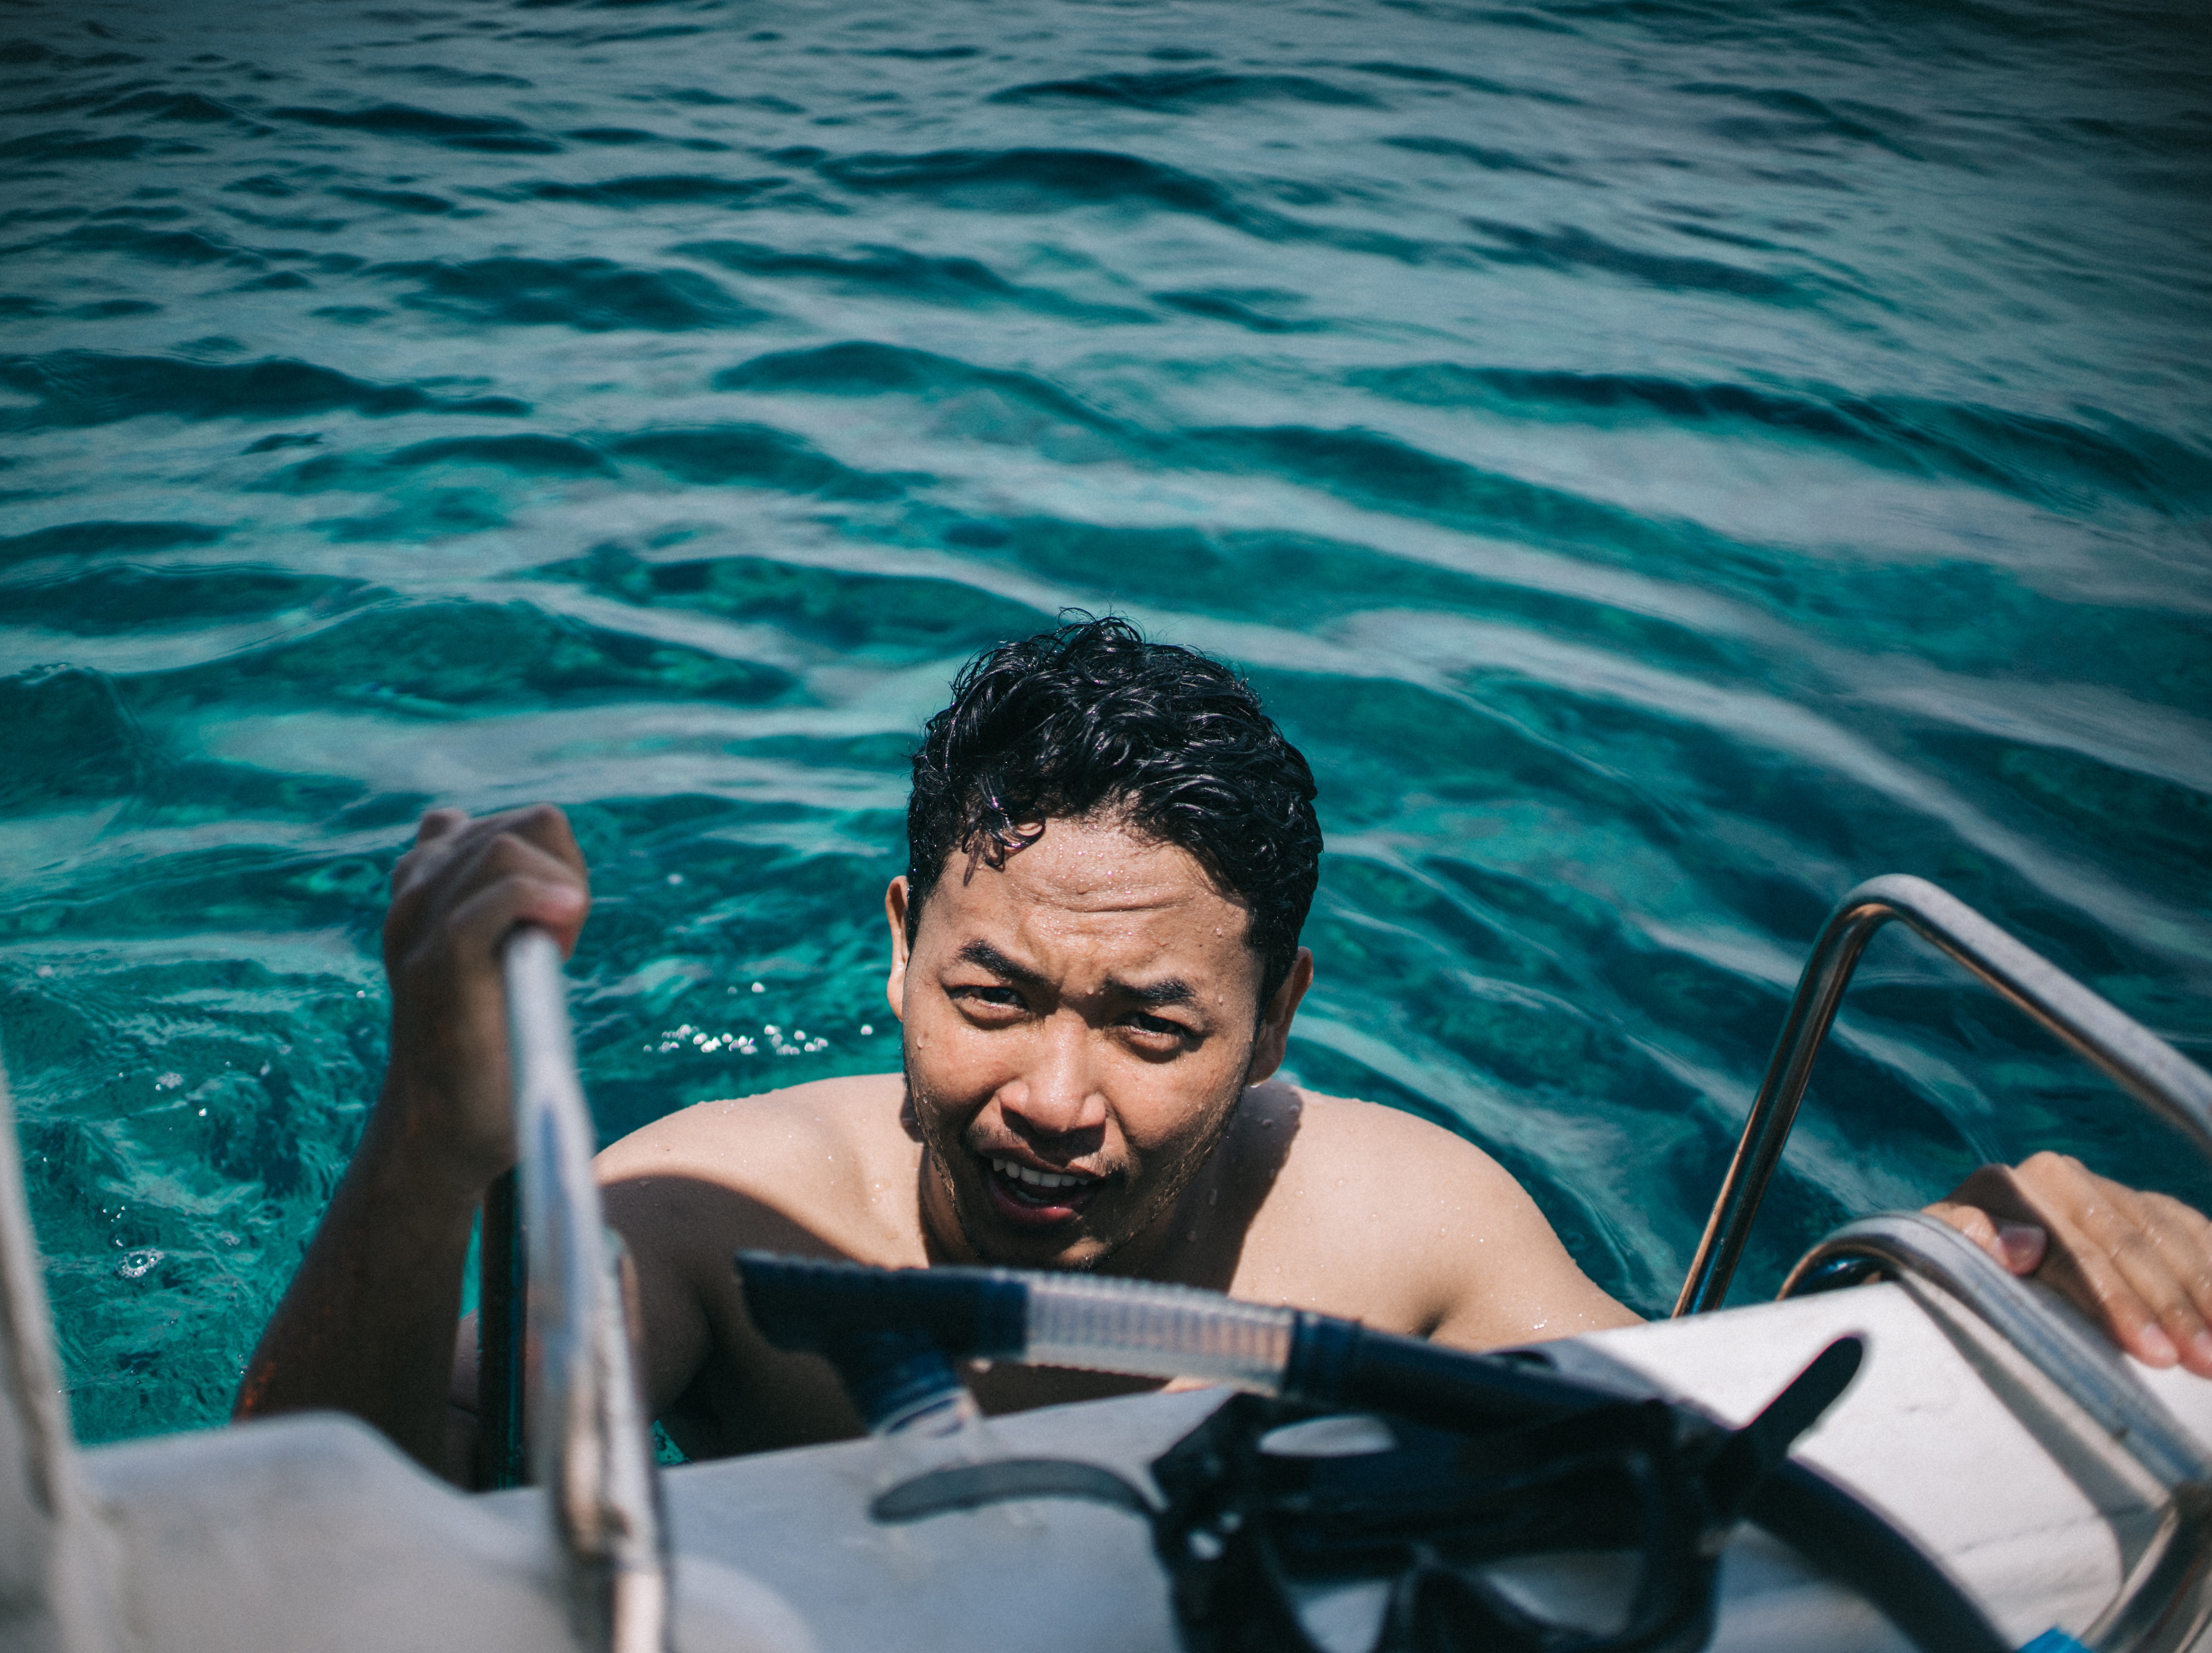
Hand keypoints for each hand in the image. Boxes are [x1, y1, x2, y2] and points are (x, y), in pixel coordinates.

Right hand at [381, 805, 589, 1193]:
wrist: (445, 1131)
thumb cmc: (481, 1042)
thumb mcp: (490, 949)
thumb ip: (482, 885)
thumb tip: (466, 821)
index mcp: (427, 881)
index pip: (515, 824)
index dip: (558, 865)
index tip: (561, 921)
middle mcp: (414, 894)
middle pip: (521, 828)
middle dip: (564, 873)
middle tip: (562, 937)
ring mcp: (417, 929)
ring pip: (501, 850)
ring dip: (556, 889)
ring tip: (556, 946)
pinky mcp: (436, 969)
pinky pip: (489, 899)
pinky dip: (538, 900)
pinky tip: (564, 928)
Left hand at [1928, 1152, 2211, 1376]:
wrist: (1965, 1248)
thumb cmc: (1950, 1268)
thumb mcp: (1938, 1257)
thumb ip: (1964, 1241)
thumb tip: (2022, 1244)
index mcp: (2011, 1187)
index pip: (2077, 1251)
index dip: (2118, 1303)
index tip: (2152, 1354)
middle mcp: (2062, 1177)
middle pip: (2130, 1246)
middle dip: (2173, 1308)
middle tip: (2206, 1364)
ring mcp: (2108, 1188)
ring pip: (2171, 1236)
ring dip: (2207, 1293)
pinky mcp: (2144, 1204)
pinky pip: (2194, 1227)